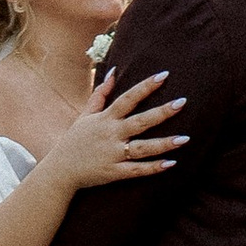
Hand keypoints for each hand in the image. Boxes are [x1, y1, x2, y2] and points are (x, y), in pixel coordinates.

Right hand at [54, 68, 185, 194]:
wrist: (60, 170)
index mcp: (105, 119)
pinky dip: (153, 168)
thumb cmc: (75, 140)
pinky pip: (137, 170)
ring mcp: (113, 154)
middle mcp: (111, 134)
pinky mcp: (114, 172)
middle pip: (140, 121)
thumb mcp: (85, 115)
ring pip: (143, 148)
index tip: (164, 75)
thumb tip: (113, 73)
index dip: (146, 86)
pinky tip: (171, 163)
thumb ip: (100, 95)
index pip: (128, 98)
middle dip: (162, 112)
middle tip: (182, 102)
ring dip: (164, 143)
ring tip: (185, 138)